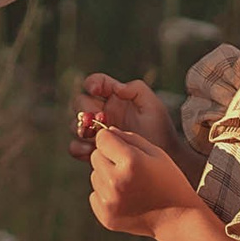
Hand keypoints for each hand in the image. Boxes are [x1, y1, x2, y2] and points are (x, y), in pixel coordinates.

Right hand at [70, 71, 186, 164]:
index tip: (95, 90)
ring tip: (95, 136)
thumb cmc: (160, 129)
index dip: (92, 83)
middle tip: (98, 119)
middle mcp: (102, 112)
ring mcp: (96, 131)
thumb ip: (136, 89)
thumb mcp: (153, 105)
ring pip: (75, 125)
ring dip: (82, 129)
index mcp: (114, 97)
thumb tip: (117, 88)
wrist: (163, 158)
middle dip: (85, 110)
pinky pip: (76, 147)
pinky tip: (92, 150)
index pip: (95, 82)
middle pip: (79, 103)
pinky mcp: (94, 150)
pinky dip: (79, 148)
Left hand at [87, 126, 198, 239]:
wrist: (177, 218)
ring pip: (94, 176)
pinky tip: (126, 199)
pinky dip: (106, 195)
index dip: (111, 140)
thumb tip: (107, 132)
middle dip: (108, 158)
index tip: (120, 147)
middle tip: (128, 169)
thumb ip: (130, 138)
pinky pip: (95, 195)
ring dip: (107, 177)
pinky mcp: (106, 216)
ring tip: (130, 185)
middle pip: (95, 157)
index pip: (102, 139)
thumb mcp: (157, 154)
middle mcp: (116, 181)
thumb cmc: (169, 182)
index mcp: (131, 161)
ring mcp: (109, 201)